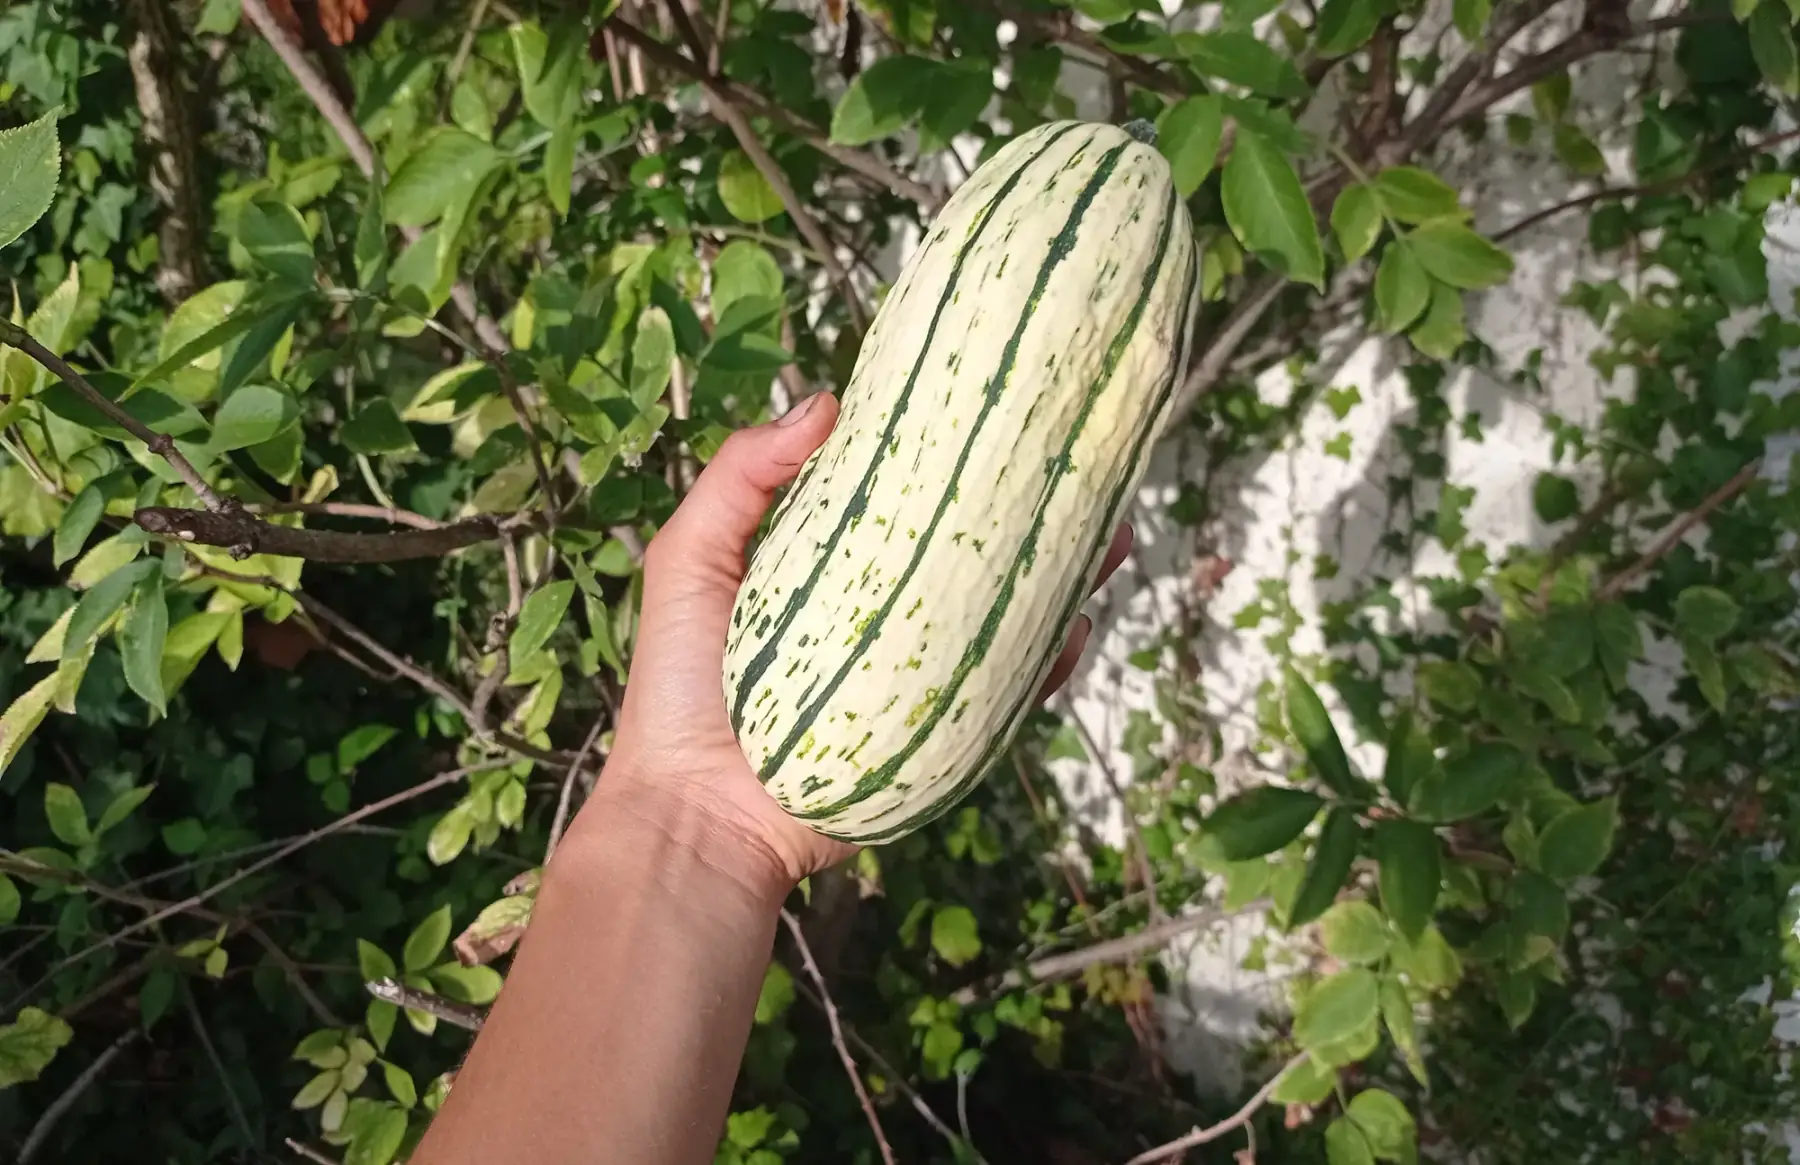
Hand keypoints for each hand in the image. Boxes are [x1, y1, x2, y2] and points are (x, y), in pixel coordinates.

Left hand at [579, 392, 1131, 896]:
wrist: (700, 815)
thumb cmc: (680, 687)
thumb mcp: (690, 561)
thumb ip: (740, 478)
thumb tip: (825, 402)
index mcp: (826, 569)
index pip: (899, 502)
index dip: (945, 460)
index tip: (989, 411)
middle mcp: (881, 618)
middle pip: (969, 553)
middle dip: (1030, 511)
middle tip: (1080, 462)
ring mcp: (916, 675)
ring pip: (1005, 617)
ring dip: (1062, 576)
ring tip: (1112, 530)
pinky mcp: (939, 734)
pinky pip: (1007, 696)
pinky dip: (1048, 661)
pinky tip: (1078, 621)